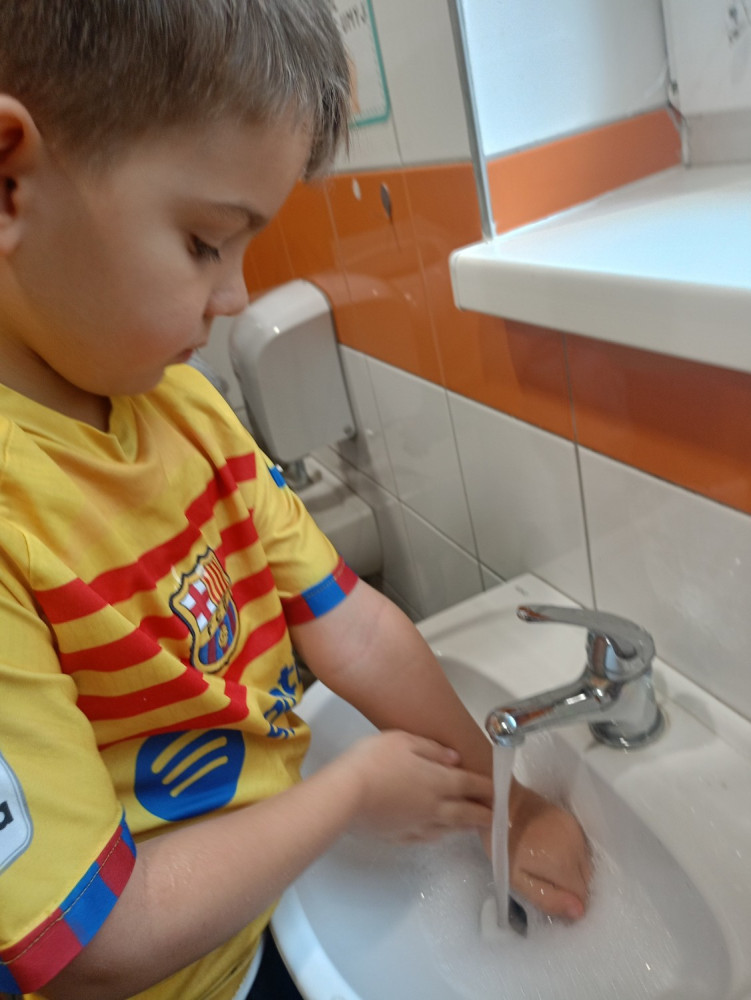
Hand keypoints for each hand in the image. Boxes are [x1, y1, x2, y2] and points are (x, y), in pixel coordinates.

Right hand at [341, 730, 493, 841]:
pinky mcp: (400, 836)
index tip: (500, 792)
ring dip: (464, 827)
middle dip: (483, 814)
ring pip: (448, 829)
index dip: (487, 787)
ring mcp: (417, 824)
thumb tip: (454, 759)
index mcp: (438, 780)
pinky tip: (437, 833)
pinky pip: (426, 837)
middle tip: (497, 818)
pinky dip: (438, 835)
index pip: (470, 785)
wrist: (346, 795)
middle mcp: (434, 807)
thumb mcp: (403, 740)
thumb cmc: (374, 760)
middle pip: (465, 813)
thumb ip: (431, 749)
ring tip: (472, 826)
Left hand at [502, 780, 590, 919]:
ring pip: (585, 865)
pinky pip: (581, 848)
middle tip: (545, 881)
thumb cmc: (503, 844)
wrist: (501, 802)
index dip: (567, 903)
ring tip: (546, 865)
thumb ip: (548, 898)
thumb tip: (580, 912)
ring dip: (572, 871)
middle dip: (570, 888)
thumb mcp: (517, 879)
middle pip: (585, 881)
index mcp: (564, 865)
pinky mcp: (571, 820)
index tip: (550, 897)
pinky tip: (551, 851)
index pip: (582, 897)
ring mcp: (576, 832)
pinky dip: (571, 855)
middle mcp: (577, 849)